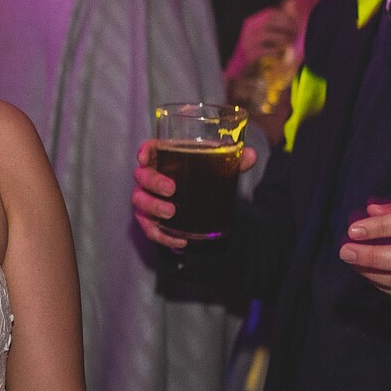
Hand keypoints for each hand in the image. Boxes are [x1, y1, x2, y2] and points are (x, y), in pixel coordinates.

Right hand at [132, 138, 260, 251]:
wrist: (199, 204)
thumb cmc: (202, 179)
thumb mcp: (218, 169)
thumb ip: (233, 162)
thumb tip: (251, 156)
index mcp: (164, 160)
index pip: (149, 150)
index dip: (144, 151)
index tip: (145, 157)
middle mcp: (150, 178)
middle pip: (142, 176)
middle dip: (153, 182)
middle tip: (171, 189)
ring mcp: (147, 199)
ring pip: (139, 201)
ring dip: (153, 207)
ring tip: (171, 212)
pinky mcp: (150, 220)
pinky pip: (150, 228)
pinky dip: (162, 235)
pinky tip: (178, 239)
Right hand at [224, 4, 298, 94]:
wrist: (247, 69)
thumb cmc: (261, 51)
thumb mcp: (267, 37)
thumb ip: (277, 27)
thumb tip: (291, 16)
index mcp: (254, 23)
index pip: (271, 14)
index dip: (286, 18)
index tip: (295, 24)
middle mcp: (249, 30)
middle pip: (270, 22)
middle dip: (286, 26)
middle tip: (295, 33)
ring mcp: (248, 42)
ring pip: (267, 34)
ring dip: (283, 38)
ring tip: (289, 43)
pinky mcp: (250, 54)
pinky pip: (266, 49)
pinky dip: (277, 50)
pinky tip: (282, 52)